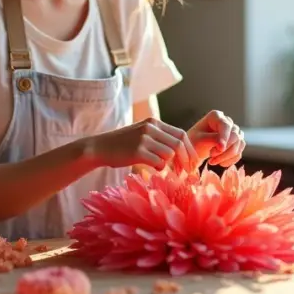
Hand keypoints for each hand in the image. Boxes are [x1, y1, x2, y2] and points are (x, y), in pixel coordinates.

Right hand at [81, 118, 197, 171]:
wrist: (100, 147)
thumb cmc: (123, 145)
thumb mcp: (142, 134)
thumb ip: (159, 139)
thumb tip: (181, 153)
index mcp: (153, 122)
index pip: (181, 134)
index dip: (190, 149)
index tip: (193, 162)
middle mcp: (150, 128)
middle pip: (179, 144)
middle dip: (187, 159)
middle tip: (188, 171)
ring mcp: (143, 139)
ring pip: (170, 154)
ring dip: (171, 164)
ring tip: (166, 169)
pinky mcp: (137, 151)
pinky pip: (159, 162)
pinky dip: (160, 168)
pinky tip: (154, 168)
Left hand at [188, 110, 244, 167]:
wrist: (195, 150)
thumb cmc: (194, 142)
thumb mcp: (201, 140)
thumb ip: (213, 140)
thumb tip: (224, 146)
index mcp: (216, 116)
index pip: (226, 126)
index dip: (224, 137)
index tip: (220, 149)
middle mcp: (227, 122)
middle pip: (235, 136)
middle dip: (225, 149)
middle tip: (211, 156)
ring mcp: (233, 132)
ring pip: (239, 144)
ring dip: (227, 156)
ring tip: (212, 161)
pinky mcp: (236, 143)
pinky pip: (239, 153)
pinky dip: (230, 160)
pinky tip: (220, 163)